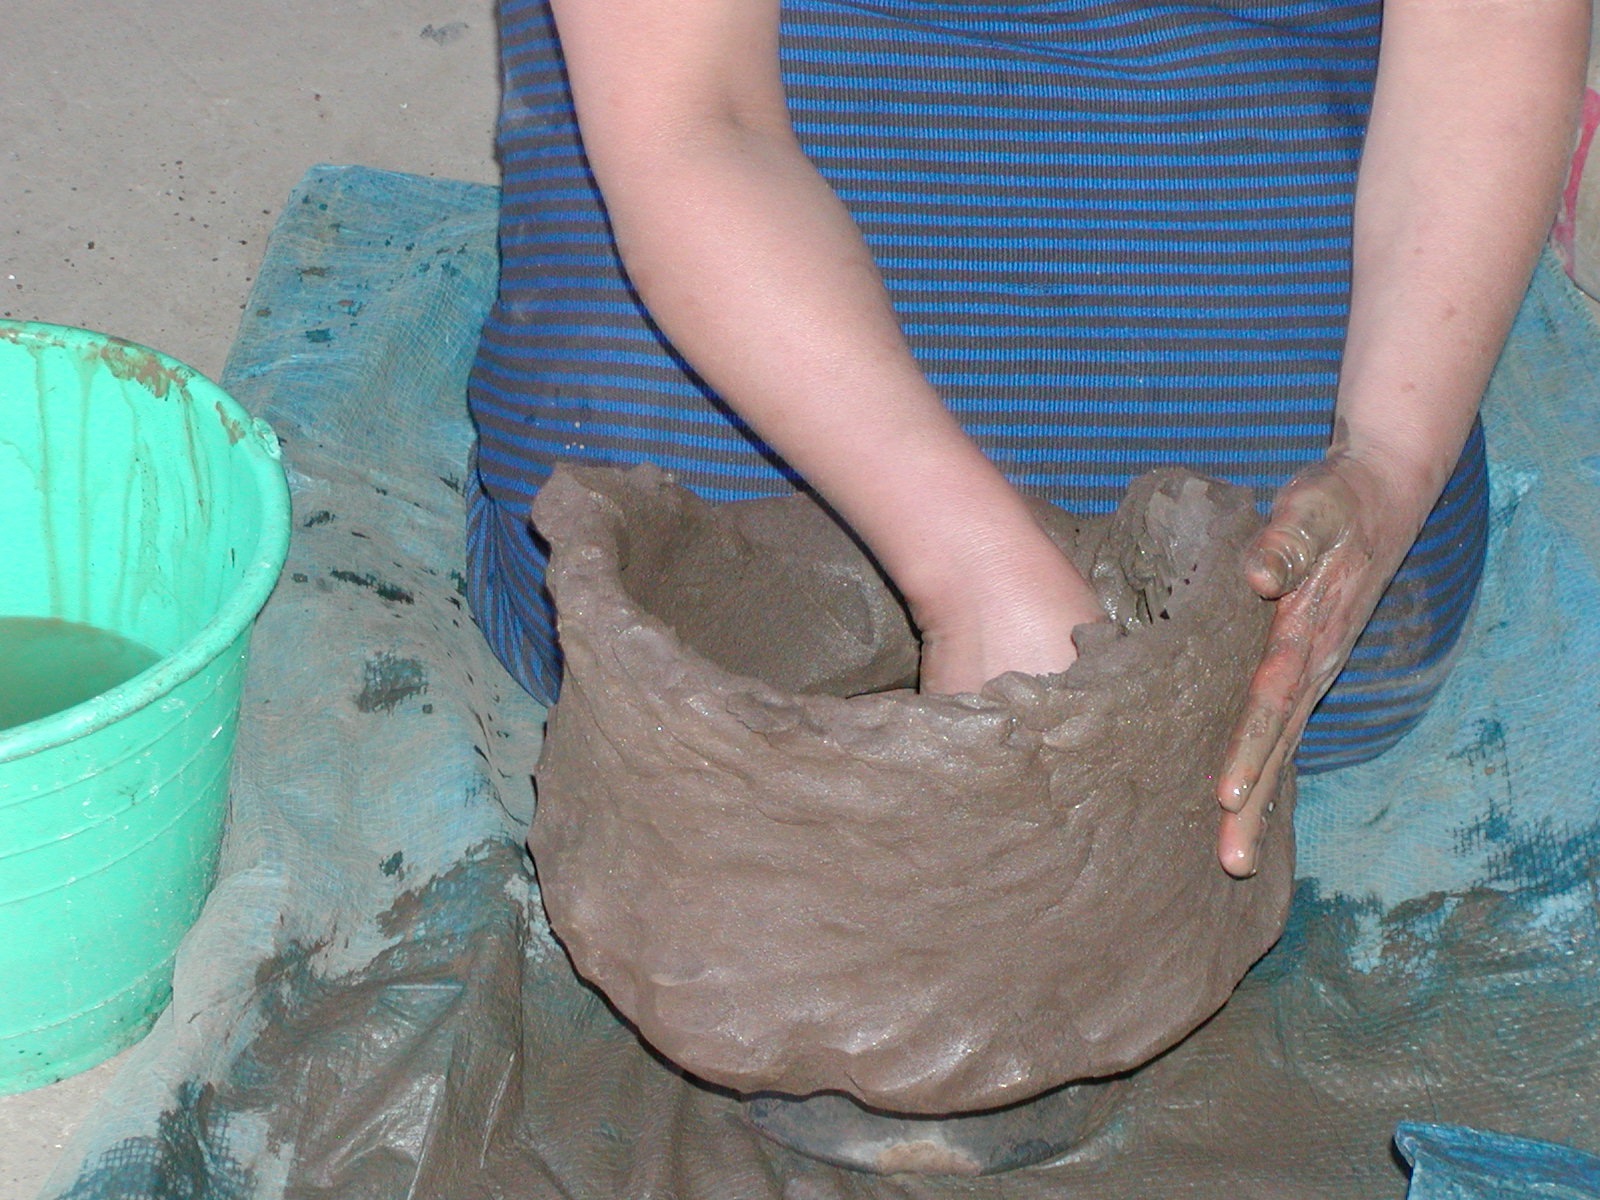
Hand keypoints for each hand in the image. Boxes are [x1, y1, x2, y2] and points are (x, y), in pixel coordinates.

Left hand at [1215, 450, 1429, 876]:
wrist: (1376, 495)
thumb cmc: (1333, 502)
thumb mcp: (1311, 510)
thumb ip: (1284, 542)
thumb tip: (1256, 571)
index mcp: (1306, 634)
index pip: (1270, 701)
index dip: (1249, 747)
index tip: (1227, 795)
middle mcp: (1310, 665)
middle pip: (1275, 744)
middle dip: (1254, 806)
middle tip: (1232, 863)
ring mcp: (1309, 672)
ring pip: (1278, 746)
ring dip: (1259, 803)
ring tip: (1235, 860)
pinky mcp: (1300, 667)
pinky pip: (1278, 728)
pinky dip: (1263, 770)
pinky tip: (1244, 809)